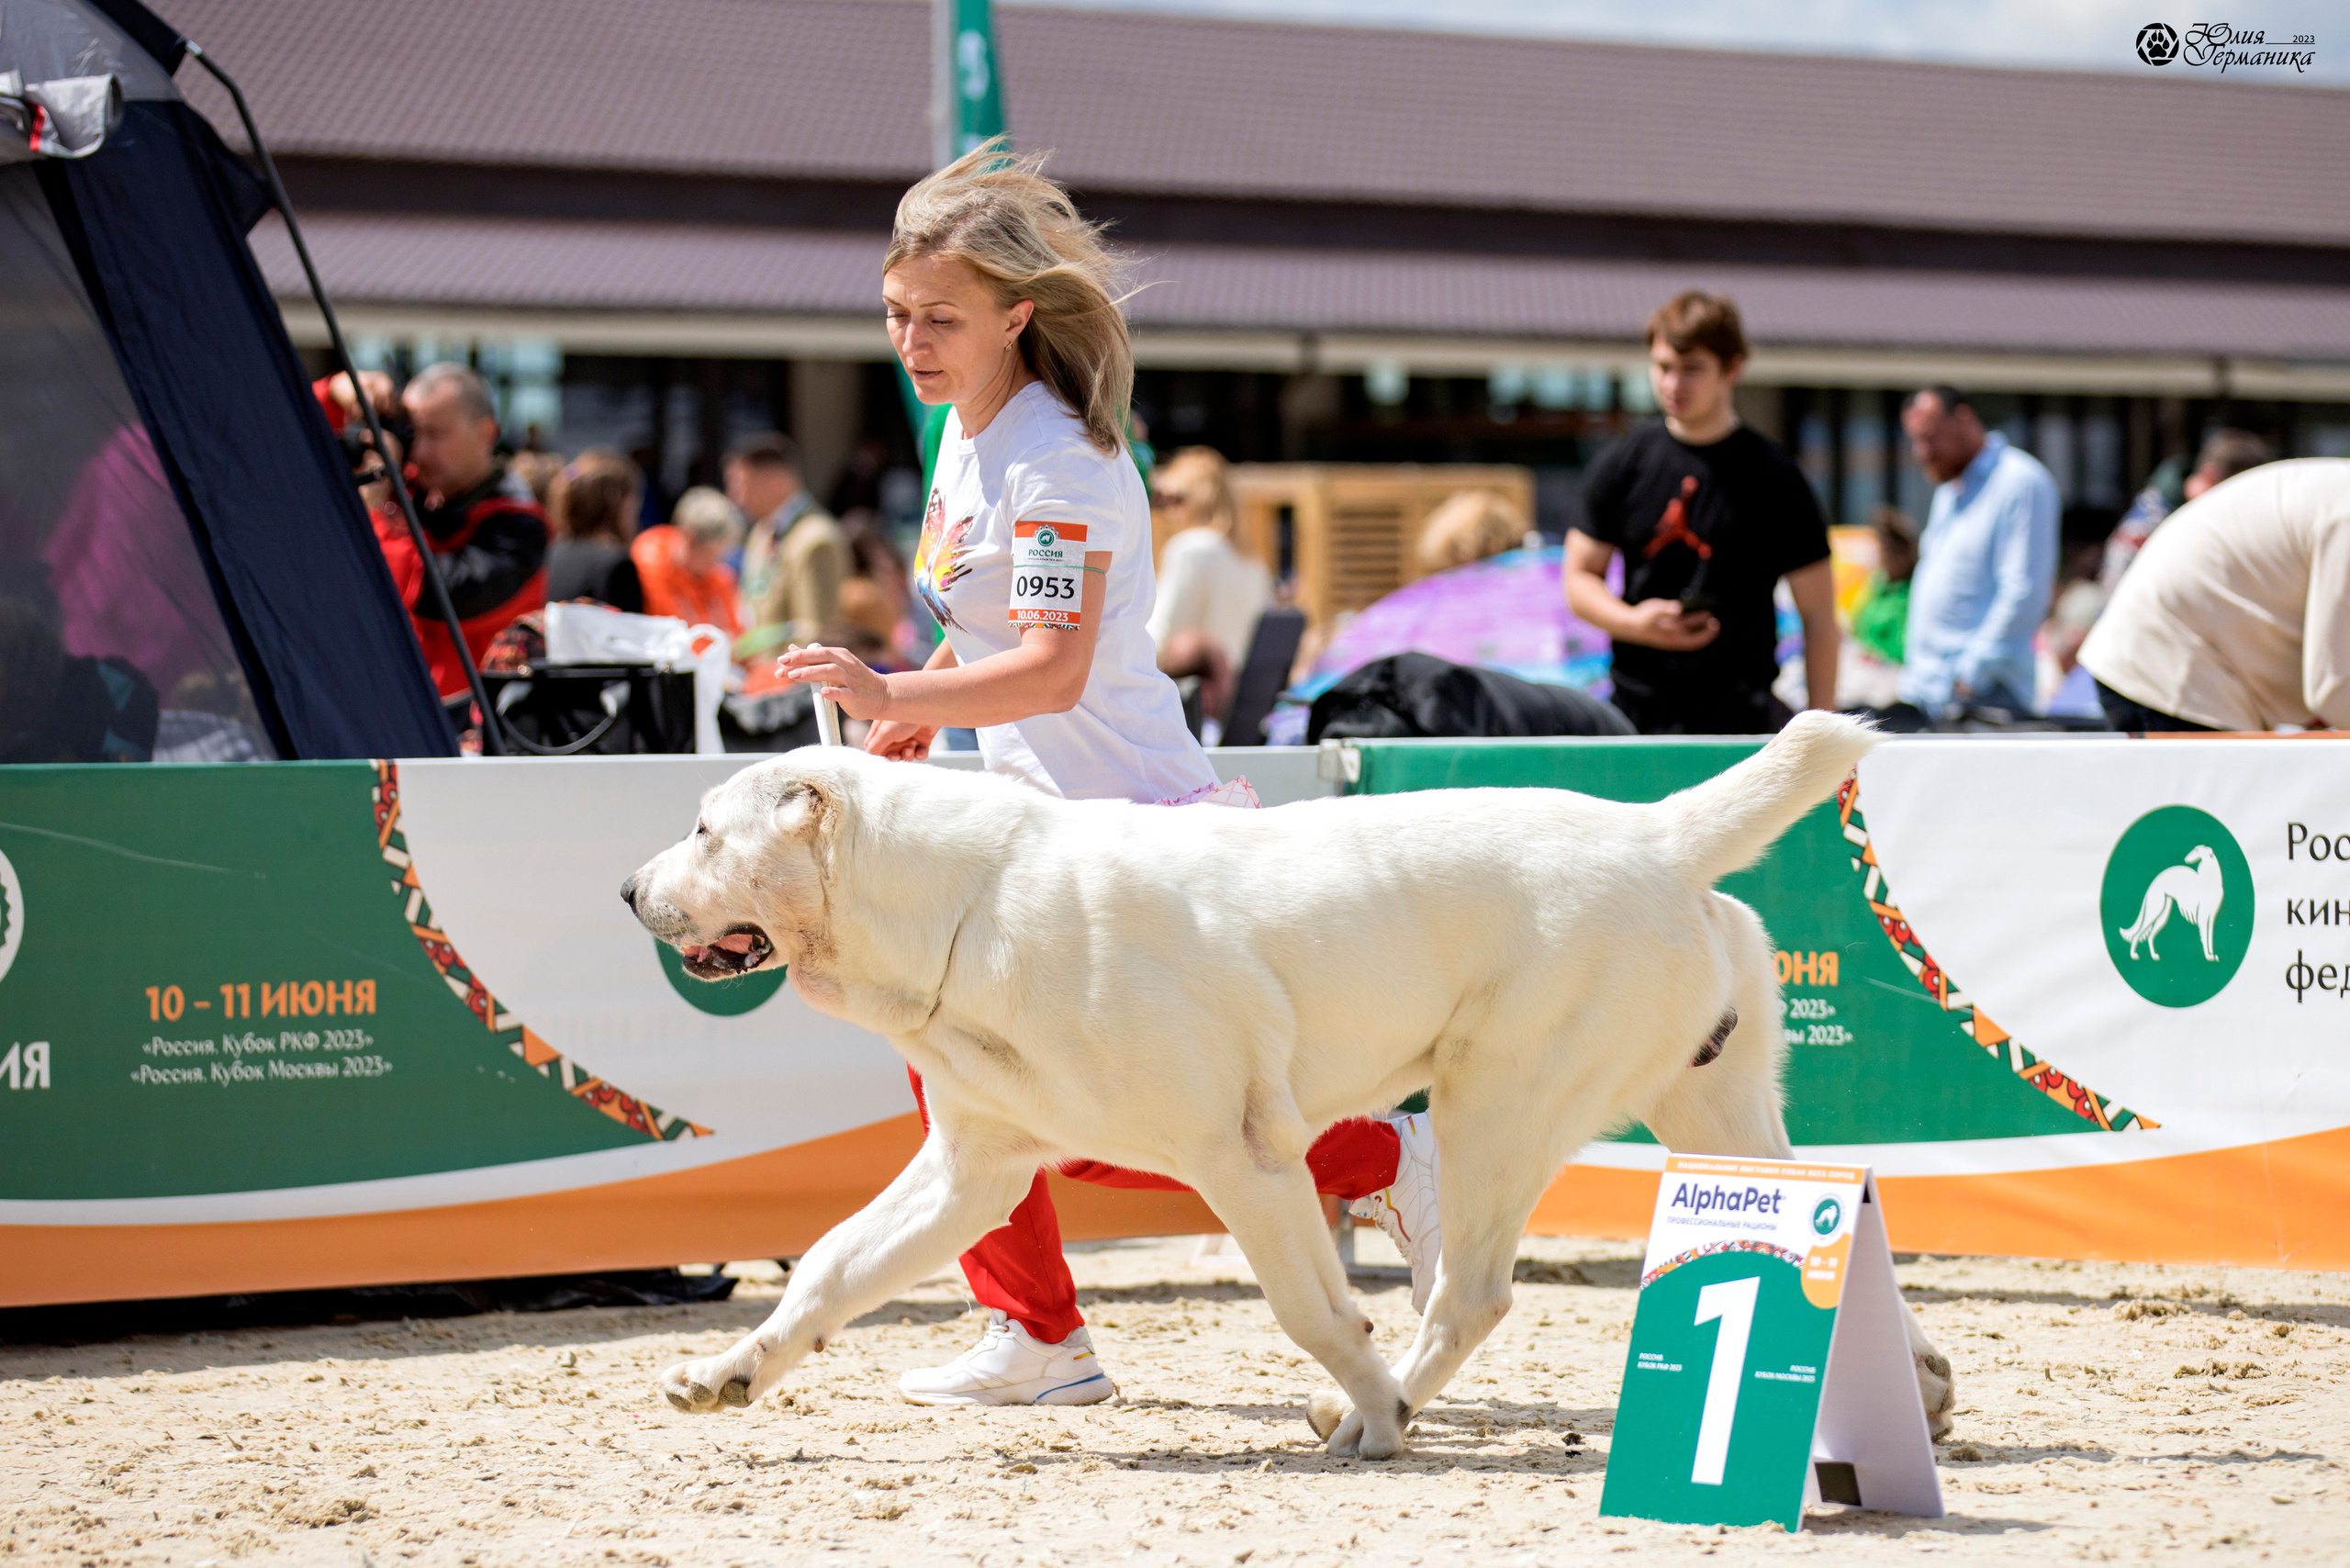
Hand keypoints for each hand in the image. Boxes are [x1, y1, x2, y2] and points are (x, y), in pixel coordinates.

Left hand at [775, 643, 891, 718]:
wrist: (883, 695)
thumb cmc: (856, 681)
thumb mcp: (835, 665)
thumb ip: (814, 658)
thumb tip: (792, 649)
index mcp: (840, 656)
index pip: (817, 652)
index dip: (798, 656)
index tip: (780, 661)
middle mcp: (846, 665)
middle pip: (822, 658)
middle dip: (801, 660)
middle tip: (783, 664)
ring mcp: (852, 680)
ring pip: (830, 672)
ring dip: (811, 673)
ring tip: (793, 676)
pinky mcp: (856, 695)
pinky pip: (844, 693)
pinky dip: (833, 692)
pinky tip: (823, 692)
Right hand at [863, 719, 938, 760]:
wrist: (929, 706)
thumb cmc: (904, 715)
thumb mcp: (885, 732)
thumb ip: (875, 746)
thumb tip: (869, 756)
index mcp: (881, 729)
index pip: (873, 747)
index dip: (877, 755)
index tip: (882, 760)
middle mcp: (894, 733)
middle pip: (890, 754)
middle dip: (893, 758)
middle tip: (896, 756)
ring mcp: (909, 736)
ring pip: (905, 756)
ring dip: (907, 755)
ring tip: (911, 747)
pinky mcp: (923, 739)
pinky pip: (920, 754)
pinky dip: (920, 754)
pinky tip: (920, 750)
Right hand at [1619, 598, 1719, 651]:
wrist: (1627, 625)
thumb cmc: (1640, 619)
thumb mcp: (1653, 612)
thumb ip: (1666, 609)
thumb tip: (1678, 608)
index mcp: (1672, 638)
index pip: (1694, 641)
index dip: (1707, 635)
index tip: (1715, 625)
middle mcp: (1673, 638)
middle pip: (1695, 637)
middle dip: (1706, 629)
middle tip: (1714, 619)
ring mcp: (1670, 633)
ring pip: (1689, 629)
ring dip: (1698, 622)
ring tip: (1707, 613)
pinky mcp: (1667, 628)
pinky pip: (1683, 625)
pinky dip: (1690, 620)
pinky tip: (1692, 611)